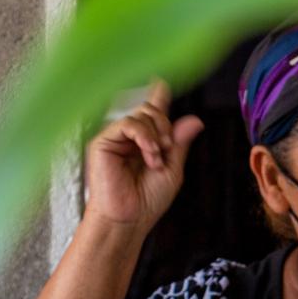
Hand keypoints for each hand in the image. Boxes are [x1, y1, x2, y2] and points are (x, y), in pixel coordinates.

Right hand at [83, 81, 203, 234]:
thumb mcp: (173, 169)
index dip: (158, 93)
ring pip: (141, 113)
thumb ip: (179, 143)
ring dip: (156, 134)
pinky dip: (144, 136)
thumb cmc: (147, 200)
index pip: (152, 110)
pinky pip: (128, 123)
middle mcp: (129, 136)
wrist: (129, 219)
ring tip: (157, 157)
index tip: (161, 79)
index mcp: (146, 142)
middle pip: (150, 109)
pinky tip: (149, 153)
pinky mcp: (103, 142)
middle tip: (168, 148)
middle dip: (165, 125)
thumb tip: (194, 120)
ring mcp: (116, 137)